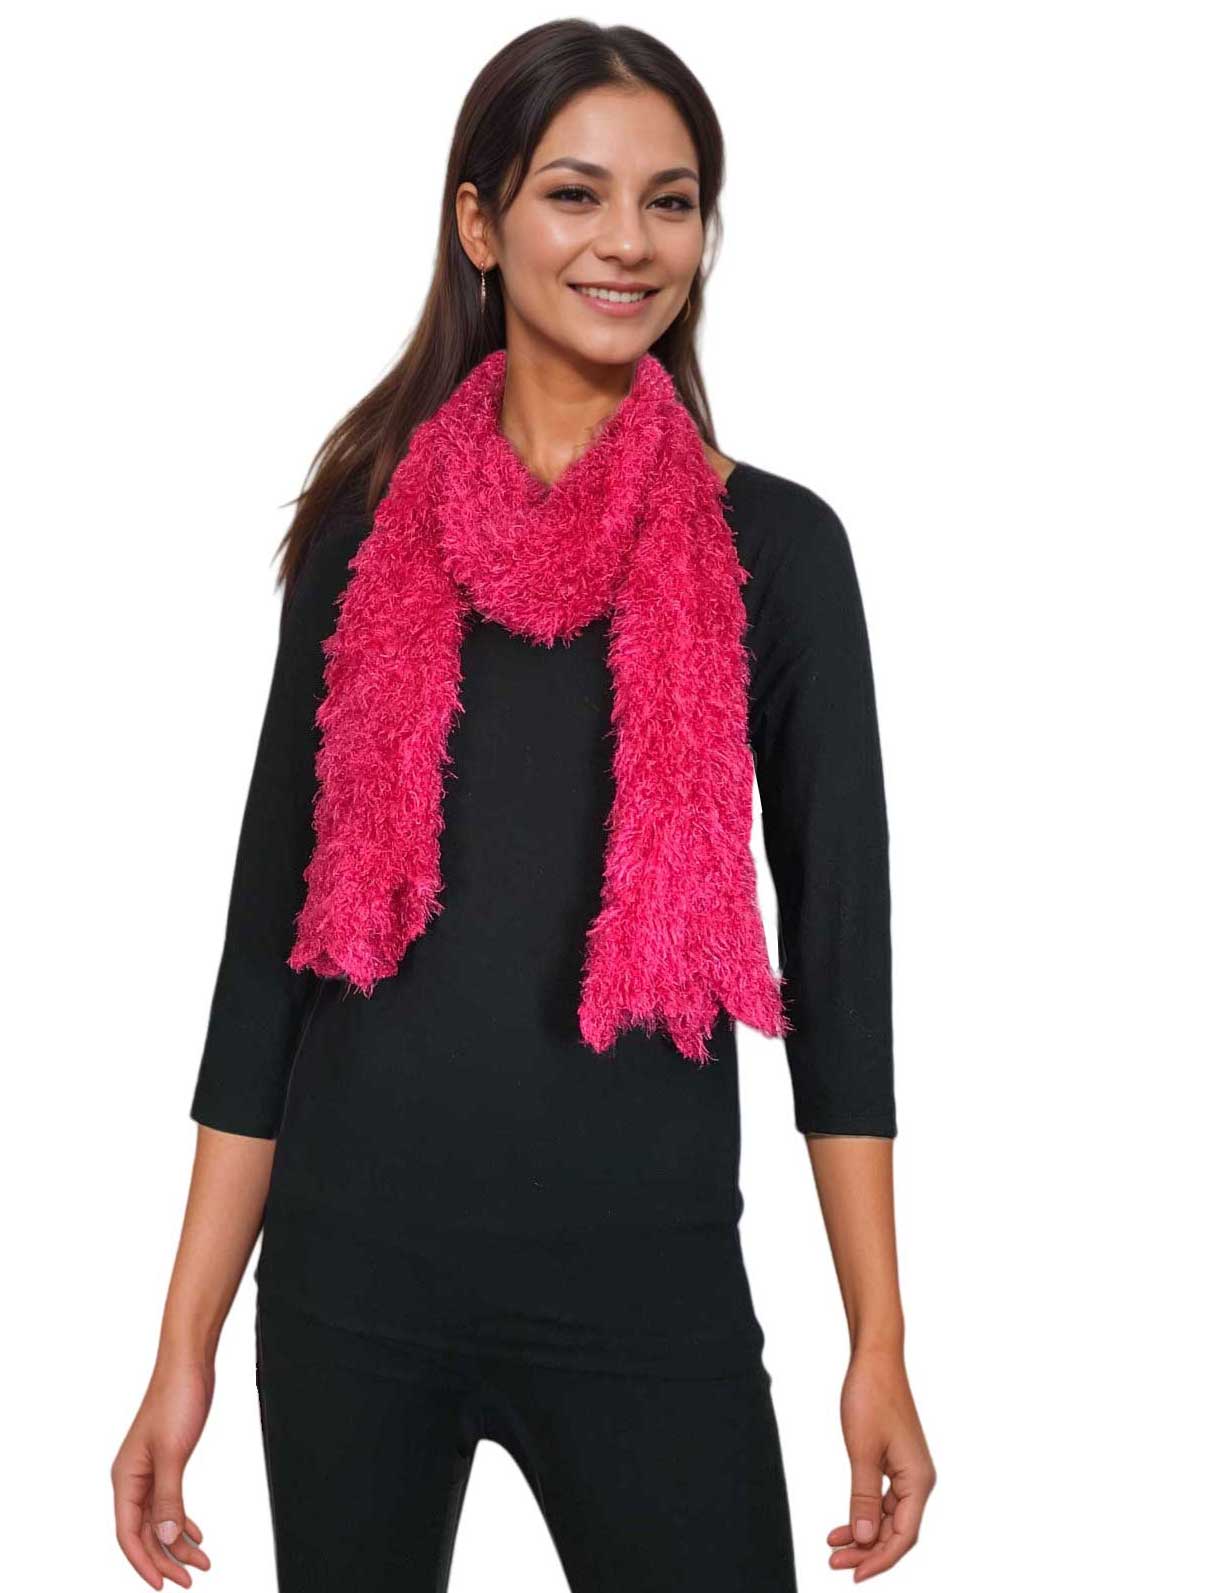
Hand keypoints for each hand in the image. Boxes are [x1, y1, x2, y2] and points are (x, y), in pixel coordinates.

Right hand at [111, 1353, 214, 1587]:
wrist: (189, 1364)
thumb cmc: (176, 1400)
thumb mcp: (173, 1453)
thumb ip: (170, 1498)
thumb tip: (168, 1538)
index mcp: (126, 1479)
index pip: (128, 1534)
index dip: (144, 1563)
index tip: (163, 1586)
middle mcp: (133, 1479)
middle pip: (145, 1533)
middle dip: (166, 1559)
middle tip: (191, 1579)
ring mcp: (150, 1471)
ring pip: (160, 1519)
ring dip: (178, 1542)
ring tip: (203, 1562)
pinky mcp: (167, 1461)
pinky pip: (170, 1502)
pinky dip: (182, 1520)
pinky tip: (197, 1534)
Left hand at [828, 1344, 935, 1580]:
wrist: (875, 1358)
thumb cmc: (870, 1397)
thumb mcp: (862, 1451)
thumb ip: (863, 1498)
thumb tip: (865, 1540)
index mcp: (918, 1480)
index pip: (903, 1537)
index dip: (879, 1560)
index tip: (852, 1576)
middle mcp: (919, 1480)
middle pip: (897, 1532)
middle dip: (867, 1551)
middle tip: (833, 1563)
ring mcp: (908, 1472)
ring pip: (889, 1518)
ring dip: (863, 1535)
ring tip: (833, 1548)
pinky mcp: (896, 1462)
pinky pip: (883, 1500)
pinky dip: (864, 1514)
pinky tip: (843, 1525)